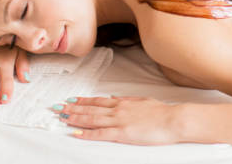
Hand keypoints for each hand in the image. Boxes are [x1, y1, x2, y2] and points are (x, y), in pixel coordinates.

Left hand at [53, 96, 180, 145]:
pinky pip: (100, 133)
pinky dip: (87, 133)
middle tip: (57, 108)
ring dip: (75, 119)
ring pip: (91, 119)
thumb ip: (127, 99)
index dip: (82, 100)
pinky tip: (76, 133)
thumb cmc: (162, 112)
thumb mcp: (143, 100)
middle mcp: (117, 110)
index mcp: (122, 103)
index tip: (71, 99)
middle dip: (72, 108)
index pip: (97, 101)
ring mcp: (118, 121)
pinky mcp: (122, 133)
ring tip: (62, 118)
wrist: (173, 120)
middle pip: (90, 109)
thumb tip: (115, 97)